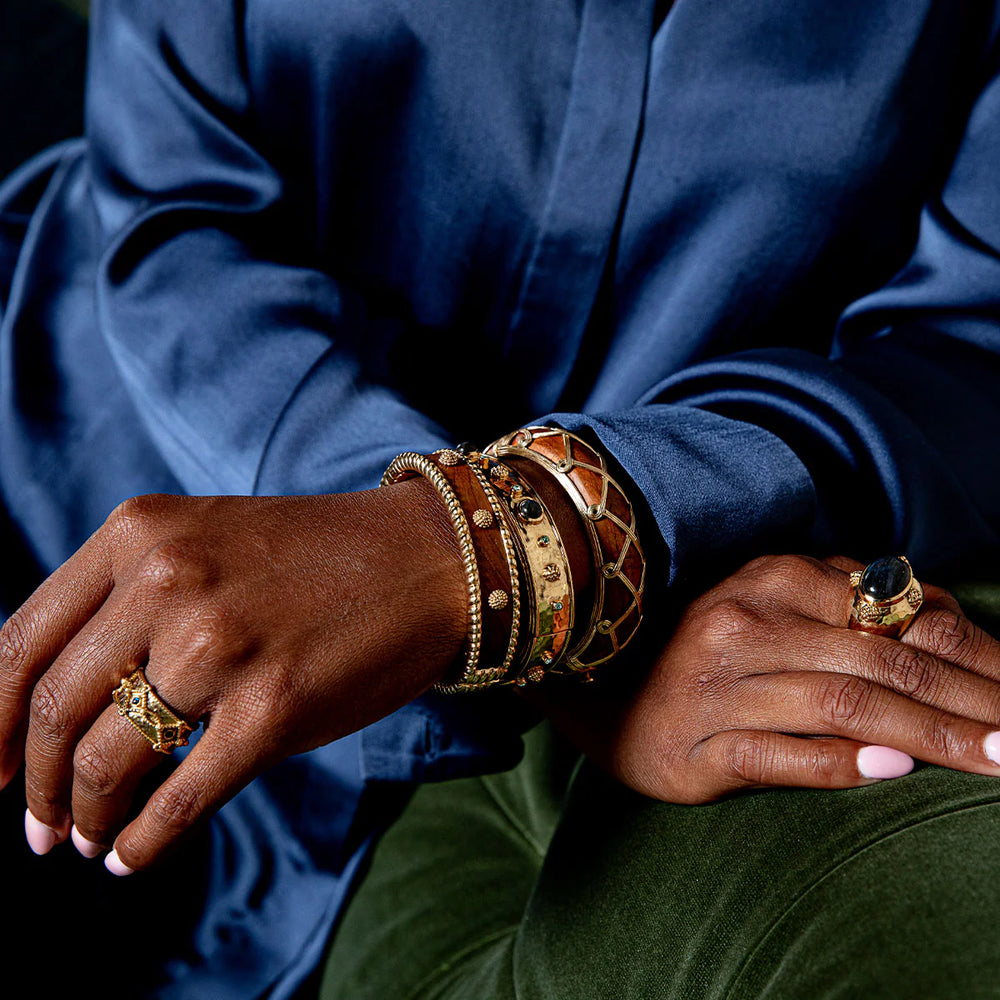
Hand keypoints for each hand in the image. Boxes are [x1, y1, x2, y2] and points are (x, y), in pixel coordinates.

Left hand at [0, 483, 465, 868]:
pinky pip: (180, 799)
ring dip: (86, 819)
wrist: (423, 559)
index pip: (19, 642)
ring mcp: (221, 647)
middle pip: (52, 710)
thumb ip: (125, 600)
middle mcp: (168, 583)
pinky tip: (131, 859)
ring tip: (89, 841)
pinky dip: (142, 844)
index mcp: (137, 534)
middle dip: (34, 786)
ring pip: (106, 762)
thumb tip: (54, 704)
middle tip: (38, 828)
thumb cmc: (313, 559)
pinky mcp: (274, 709)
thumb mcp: (203, 543)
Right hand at [537, 554, 999, 803]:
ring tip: (996, 760)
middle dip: (972, 703)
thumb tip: (941, 616)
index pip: (896, 617)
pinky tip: (892, 770)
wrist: (598, 690)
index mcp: (771, 580)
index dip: (975, 654)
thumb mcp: (768, 606)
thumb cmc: (699, 651)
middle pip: (882, 661)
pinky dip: (839, 761)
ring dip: (931, 736)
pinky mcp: (694, 746)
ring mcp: (717, 686)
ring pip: (843, 705)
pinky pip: (777, 754)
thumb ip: (843, 601)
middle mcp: (744, 624)